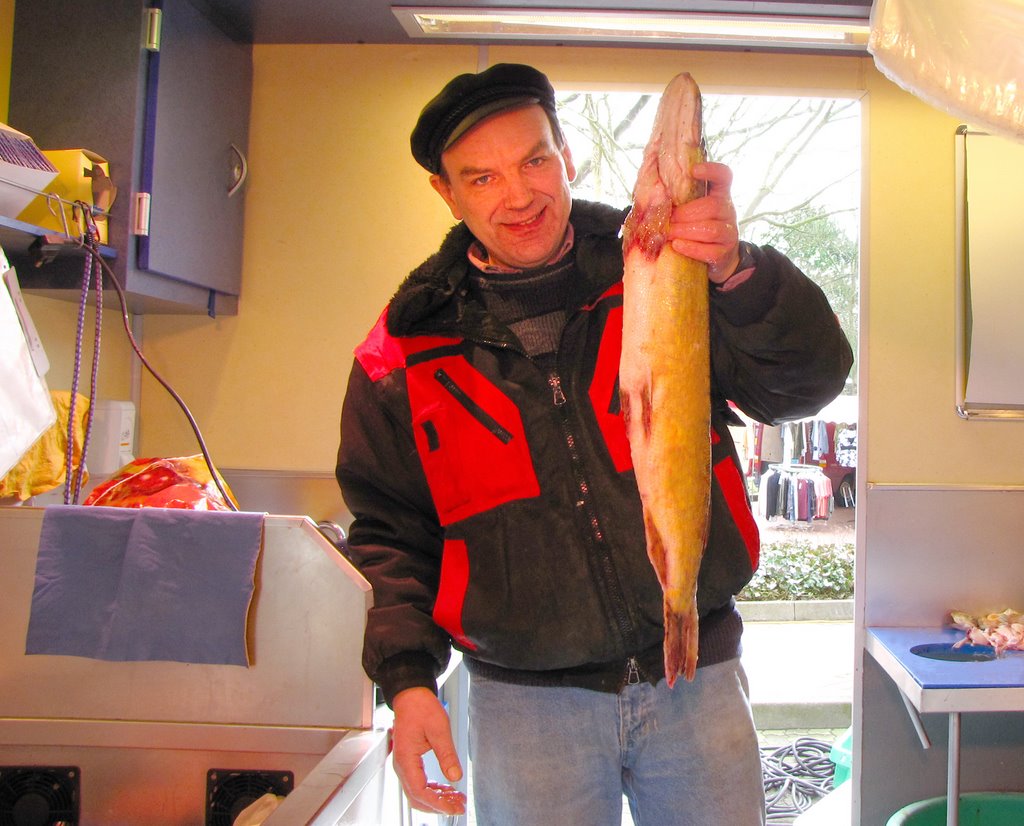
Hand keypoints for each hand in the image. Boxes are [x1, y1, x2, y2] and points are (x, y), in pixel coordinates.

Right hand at [391, 687, 466, 815]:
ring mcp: (404, 764)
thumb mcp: (439, 729)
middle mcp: (401, 765)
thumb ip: (447, 754)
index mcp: (406, 759)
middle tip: (458, 805)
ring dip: (436, 799)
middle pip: (416, 797)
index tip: (453, 806)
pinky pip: (419, 782)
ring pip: (417, 792)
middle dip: (438, 805)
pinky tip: (446, 789)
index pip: (419, 791)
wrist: (410, 696)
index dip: (437, 803)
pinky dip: (432, 790)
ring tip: (456, 798)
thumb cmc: (420, 708)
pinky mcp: (409, 762)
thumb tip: (455, 775)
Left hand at [668, 161, 740, 283]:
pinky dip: (691, 248)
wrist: (714, 260)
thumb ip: (677, 201)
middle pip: (713, 205)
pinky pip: (710, 251)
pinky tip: (677, 246)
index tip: (693, 171)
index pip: (723, 176)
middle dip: (685, 213)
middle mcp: (728, 211)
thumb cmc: (695, 230)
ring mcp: (729, 233)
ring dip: (685, 231)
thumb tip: (650, 194)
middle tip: (668, 219)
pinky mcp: (725, 253)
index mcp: (719, 195)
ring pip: (711, 229)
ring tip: (669, 234)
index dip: (712, 171)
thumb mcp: (690, 211)